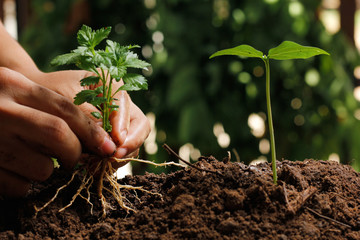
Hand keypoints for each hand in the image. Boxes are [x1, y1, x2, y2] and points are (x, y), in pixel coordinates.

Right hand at [0, 68, 115, 196]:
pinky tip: (15, 170)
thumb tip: (103, 139)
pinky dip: (25, 184)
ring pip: (43, 168)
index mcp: (14, 85)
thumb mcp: (25, 89)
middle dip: (76, 151)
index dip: (92, 131)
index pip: (65, 109)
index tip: (108, 146)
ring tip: (34, 159)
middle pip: (58, 135)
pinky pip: (19, 187)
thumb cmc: (8, 104)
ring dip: (49, 170)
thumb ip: (57, 107)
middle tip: (74, 158)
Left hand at [34, 70, 150, 160]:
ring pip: (132, 142)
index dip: (125, 131)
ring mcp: (118, 120)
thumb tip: (111, 144)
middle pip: (139, 127)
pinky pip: (120, 151)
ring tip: (97, 163)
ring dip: (118, 156)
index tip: (115, 148)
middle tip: (112, 159)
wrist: (32, 100)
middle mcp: (120, 102)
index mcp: (112, 84)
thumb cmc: (46, 94)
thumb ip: (89, 120)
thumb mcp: (66, 102)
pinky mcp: (111, 136)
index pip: (128, 110)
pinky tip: (93, 164)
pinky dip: (110, 160)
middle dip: (128, 145)